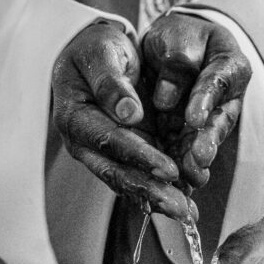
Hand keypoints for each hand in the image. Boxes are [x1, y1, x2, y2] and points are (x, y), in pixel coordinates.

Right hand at [51, 20, 195, 220]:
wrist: (96, 53)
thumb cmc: (96, 49)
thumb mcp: (102, 52)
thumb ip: (112, 83)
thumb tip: (129, 113)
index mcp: (75, 117)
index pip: (109, 141)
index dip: (140, 157)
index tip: (169, 169)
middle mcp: (85, 143)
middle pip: (118, 173)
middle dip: (152, 192)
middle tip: (182, 209)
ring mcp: (103, 153)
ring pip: (130, 182)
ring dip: (159, 200)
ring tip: (188, 214)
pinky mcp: (122, 155)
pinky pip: (140, 177)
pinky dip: (162, 191)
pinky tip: (185, 203)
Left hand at [141, 13, 251, 189]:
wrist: (174, 49)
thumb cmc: (179, 37)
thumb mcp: (176, 37)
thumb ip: (175, 63)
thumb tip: (166, 100)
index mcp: (230, 65)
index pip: (218, 81)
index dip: (206, 100)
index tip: (194, 118)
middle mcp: (226, 99)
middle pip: (219, 120)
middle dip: (208, 140)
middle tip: (199, 158)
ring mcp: (211, 121)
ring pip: (205, 141)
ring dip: (197, 162)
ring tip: (191, 179)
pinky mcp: (192, 137)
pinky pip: (188, 154)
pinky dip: (182, 171)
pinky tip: (176, 188)